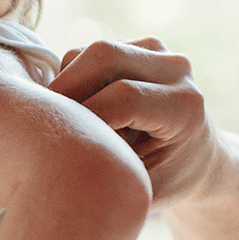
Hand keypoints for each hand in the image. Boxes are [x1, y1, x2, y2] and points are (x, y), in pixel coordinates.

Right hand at [49, 37, 218, 208]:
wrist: (195, 161)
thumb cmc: (166, 184)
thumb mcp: (142, 192)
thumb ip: (108, 174)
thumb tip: (59, 163)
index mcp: (185, 107)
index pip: (123, 98)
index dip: (83, 118)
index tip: (60, 146)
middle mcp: (176, 70)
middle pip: (104, 56)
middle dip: (64, 88)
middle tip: (43, 125)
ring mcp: (158, 52)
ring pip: (89, 52)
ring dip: (65, 85)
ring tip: (66, 124)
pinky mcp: (137, 47)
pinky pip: (88, 53)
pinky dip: (71, 80)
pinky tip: (79, 111)